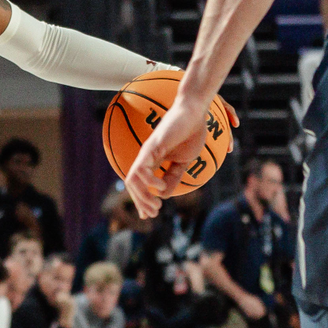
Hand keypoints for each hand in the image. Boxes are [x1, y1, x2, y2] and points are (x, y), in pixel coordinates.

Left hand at [124, 91, 211, 217]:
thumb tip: (163, 195)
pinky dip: (148, 181)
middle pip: (131, 184)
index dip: (141, 201)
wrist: (196, 113)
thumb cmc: (190, 133)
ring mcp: (147, 151)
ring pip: (133, 178)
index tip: (150, 215)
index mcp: (152, 161)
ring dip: (142, 196)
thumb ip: (173, 177)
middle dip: (140, 202)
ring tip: (156, 205)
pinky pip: (142, 167)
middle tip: (154, 213)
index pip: (138, 184)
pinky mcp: (153, 146)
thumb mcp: (183, 162)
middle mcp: (146, 157)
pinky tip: (159, 187)